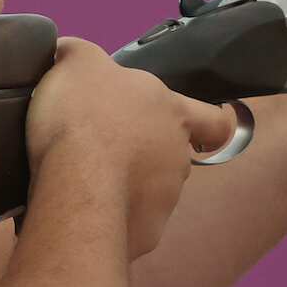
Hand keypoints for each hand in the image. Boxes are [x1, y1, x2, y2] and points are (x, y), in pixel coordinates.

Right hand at [27, 37, 235, 256]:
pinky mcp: (145, 233)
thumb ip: (81, 55)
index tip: (197, 129)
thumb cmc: (85, 115)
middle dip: (145, 153)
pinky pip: (130, 221)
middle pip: (173, 155)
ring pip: (152, 190)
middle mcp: (178, 157)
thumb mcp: (77, 62)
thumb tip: (72, 53)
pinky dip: (112, 215)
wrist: (76, 186)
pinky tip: (83, 208)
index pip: (215, 120)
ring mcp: (165, 199)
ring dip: (126, 184)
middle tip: (106, 148)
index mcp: (174, 113)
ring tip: (86, 180)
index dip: (210, 122)